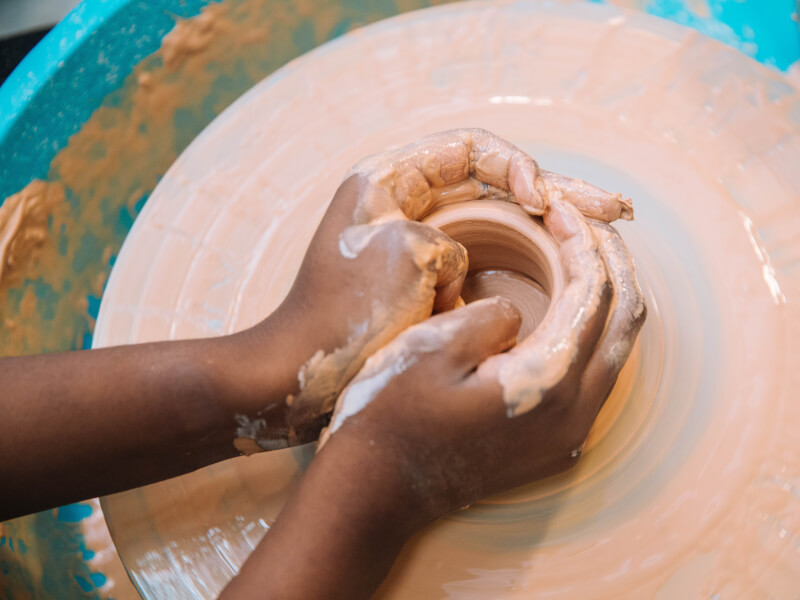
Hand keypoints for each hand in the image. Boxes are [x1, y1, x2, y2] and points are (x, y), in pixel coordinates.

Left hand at [231, 129, 631, 448]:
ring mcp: (422, 244)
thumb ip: (449, 242)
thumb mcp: (403, 258)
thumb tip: (462, 264)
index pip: (472, 149)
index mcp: (390, 180)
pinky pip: (489, 258)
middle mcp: (408, 205)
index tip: (542, 202)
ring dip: (551, 226)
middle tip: (616, 207)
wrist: (300, 376)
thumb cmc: (340, 317)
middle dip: (558, 193)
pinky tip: (563, 269)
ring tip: (605, 232)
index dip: (517, 167)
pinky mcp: (430, 281)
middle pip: (496, 183)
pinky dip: (525, 262)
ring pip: (499, 222)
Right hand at [322, 198, 645, 518]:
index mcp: (548, 381)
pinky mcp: (554, 440)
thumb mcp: (433, 350)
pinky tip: (565, 303)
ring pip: (616, 345)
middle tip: (580, 221)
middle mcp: (574, 412)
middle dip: (610, 261)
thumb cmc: (392, 416)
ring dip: (605, 293)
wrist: (376, 489)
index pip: (595, 292)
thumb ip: (490, 317)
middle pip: (624, 318)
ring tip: (577, 252)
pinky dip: (591, 326)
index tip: (558, 207)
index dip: (582, 241)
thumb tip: (517, 313)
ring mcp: (568, 431)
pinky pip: (595, 370)